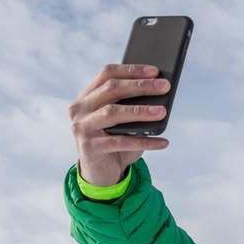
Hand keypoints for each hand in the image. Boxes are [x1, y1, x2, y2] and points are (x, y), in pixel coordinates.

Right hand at [68, 64, 171, 185]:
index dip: (131, 70)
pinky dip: (144, 142)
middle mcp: (79, 109)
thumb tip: (160, 92)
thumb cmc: (116, 140)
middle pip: (111, 90)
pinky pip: (121, 142)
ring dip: (140, 111)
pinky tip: (163, 142)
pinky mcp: (89, 148)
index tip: (155, 70)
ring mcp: (82, 128)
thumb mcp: (123, 120)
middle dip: (140, 86)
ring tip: (163, 111)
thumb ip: (132, 105)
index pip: (107, 74)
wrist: (101, 172)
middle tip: (164, 86)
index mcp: (87, 96)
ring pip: (112, 113)